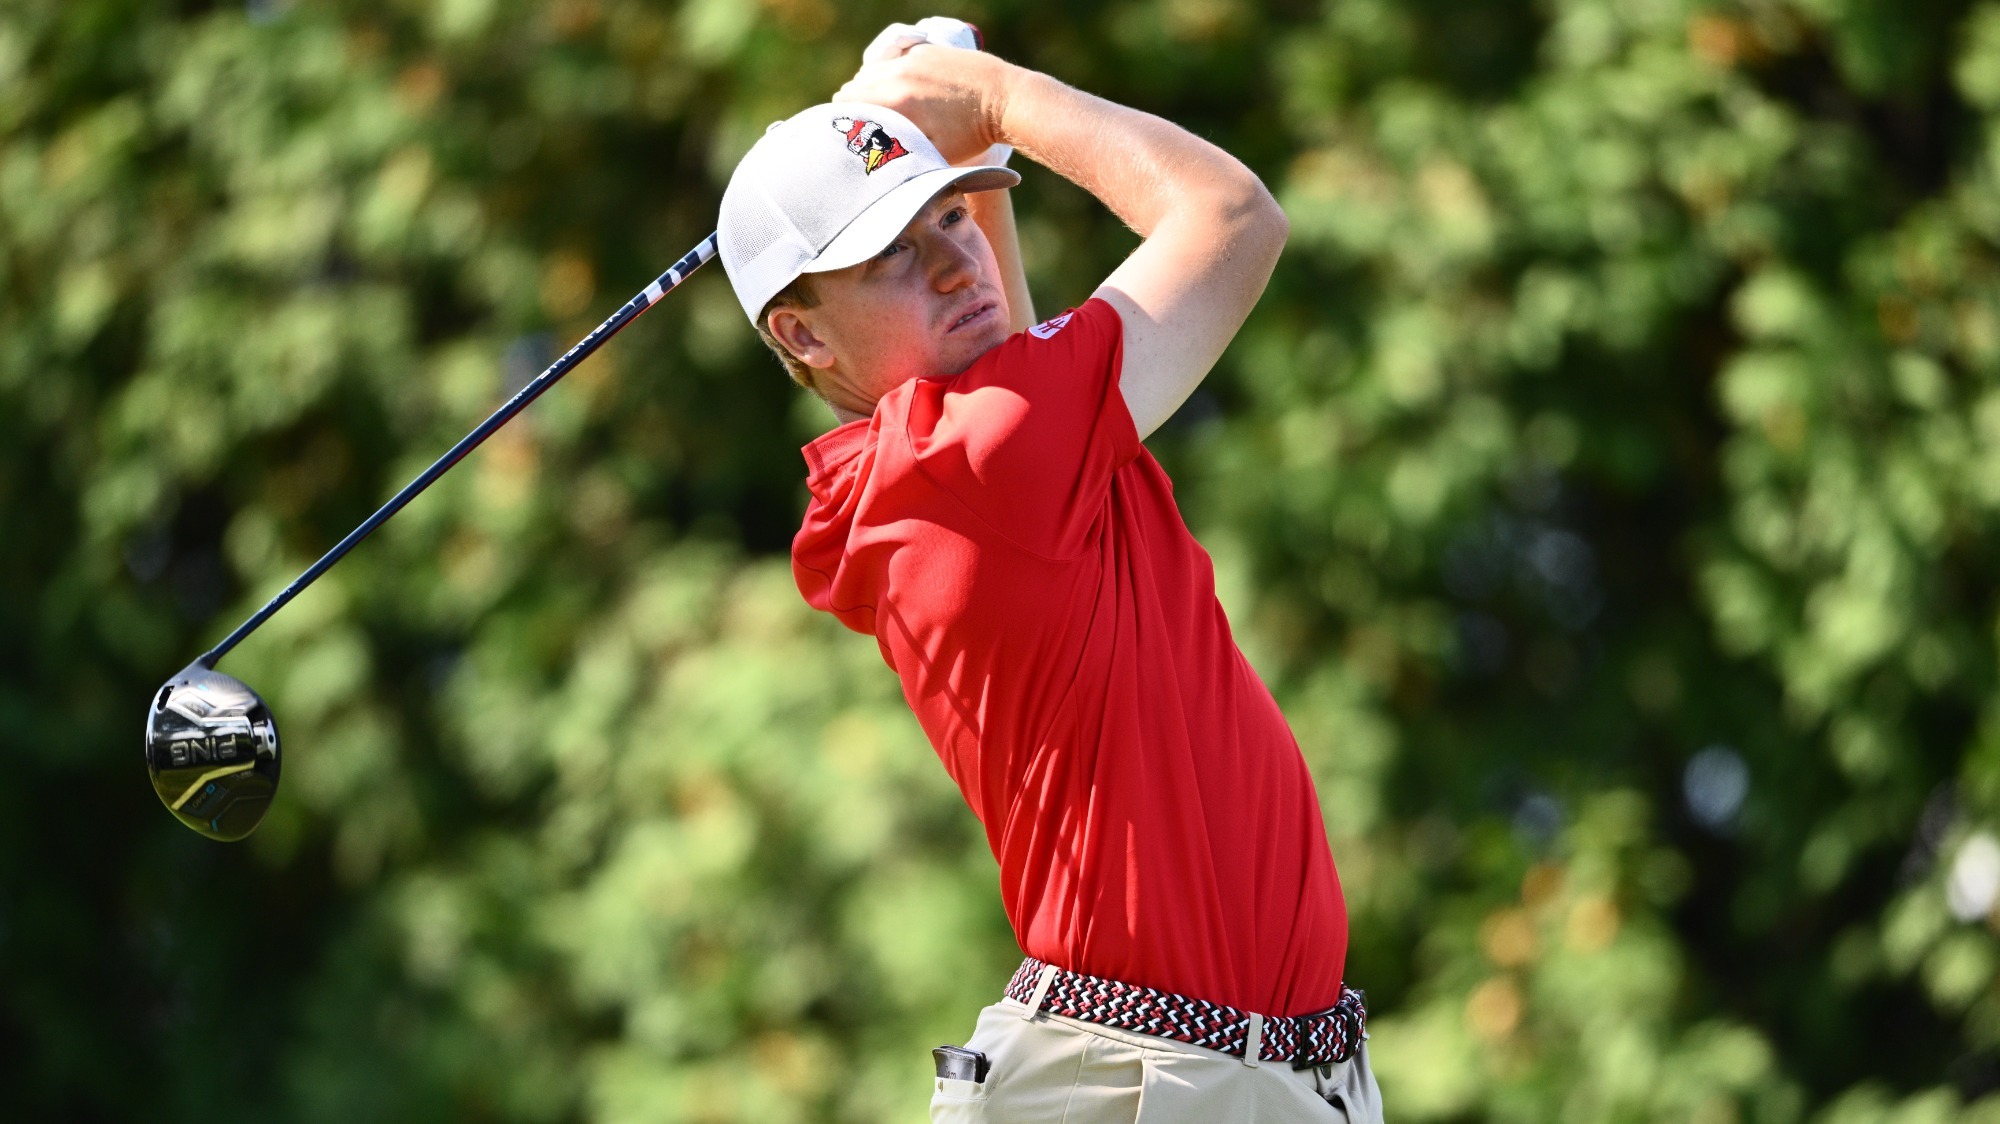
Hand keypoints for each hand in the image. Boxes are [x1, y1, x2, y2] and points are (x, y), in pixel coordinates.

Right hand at [834, 44, 1010, 164]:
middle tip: (869, 126)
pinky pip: (893, 59)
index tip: (853, 135)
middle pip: (854, 86)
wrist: (1005, 99)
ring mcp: (911, 58)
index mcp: (897, 102)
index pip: (845, 104)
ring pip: (871, 70)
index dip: (844, 121)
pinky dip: (891, 74)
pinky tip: (906, 89)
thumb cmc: (972, 135)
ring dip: (871, 88)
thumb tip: (873, 162)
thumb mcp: (933, 154)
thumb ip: (899, 154)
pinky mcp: (925, 50)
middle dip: (855, 106)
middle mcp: (898, 74)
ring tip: (887, 109)